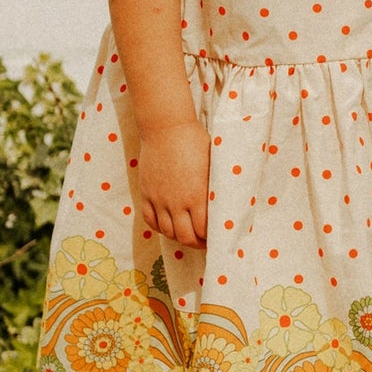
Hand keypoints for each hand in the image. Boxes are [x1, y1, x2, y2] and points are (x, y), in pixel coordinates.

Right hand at [137, 119, 210, 247]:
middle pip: (185, 236)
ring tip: (188, 234)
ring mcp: (159, 198)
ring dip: (179, 237)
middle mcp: (176, 202)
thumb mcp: (213, 165)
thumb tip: (225, 204)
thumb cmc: (195, 142)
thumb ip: (215, 188)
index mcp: (197, 195)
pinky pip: (150, 220)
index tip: (218, 238)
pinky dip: (160, 228)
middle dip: (197, 243)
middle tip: (204, 242)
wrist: (166, 128)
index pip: (204, 230)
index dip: (211, 238)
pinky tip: (169, 226)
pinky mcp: (146, 193)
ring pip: (167, 231)